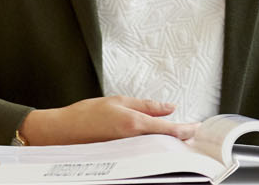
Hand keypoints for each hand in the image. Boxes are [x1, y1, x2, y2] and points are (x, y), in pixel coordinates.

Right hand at [18, 95, 198, 145]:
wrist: (60, 132)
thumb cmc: (85, 115)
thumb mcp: (119, 101)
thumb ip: (147, 105)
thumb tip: (169, 107)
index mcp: (133, 124)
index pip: (168, 129)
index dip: (186, 129)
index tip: (197, 128)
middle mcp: (131, 141)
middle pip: (164, 142)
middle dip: (179, 139)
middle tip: (191, 135)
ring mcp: (125, 152)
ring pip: (154, 150)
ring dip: (166, 145)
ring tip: (176, 140)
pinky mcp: (119, 158)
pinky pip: (141, 154)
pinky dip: (151, 150)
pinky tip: (154, 146)